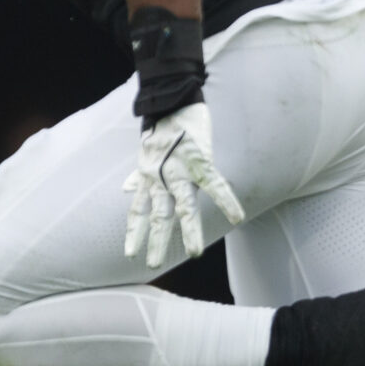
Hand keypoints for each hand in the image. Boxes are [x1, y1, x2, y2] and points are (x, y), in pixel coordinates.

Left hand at [122, 103, 246, 267]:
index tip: (129, 254)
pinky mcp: (200, 159)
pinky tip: (237, 217)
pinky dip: (226, 200)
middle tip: (152, 265)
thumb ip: (138, 177)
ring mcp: (179, 170)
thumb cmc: (161, 130)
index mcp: (149, 178)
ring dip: (189, 230)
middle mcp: (160, 178)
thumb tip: (127, 189)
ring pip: (184, 206)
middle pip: (158, 215)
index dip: (134, 231)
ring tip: (194, 254)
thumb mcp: (145, 156)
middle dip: (155, 240)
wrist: (171, 100)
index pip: (138, 211)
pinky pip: (215, 183)